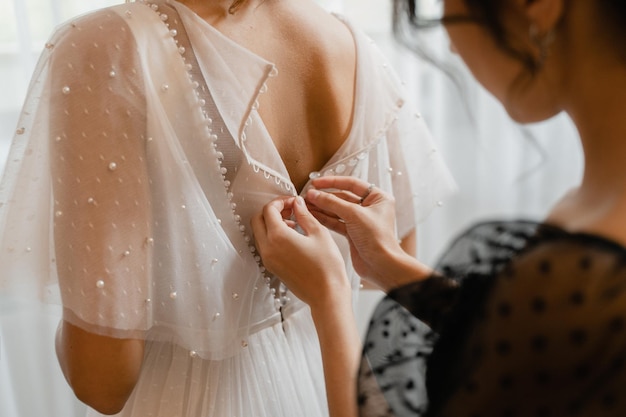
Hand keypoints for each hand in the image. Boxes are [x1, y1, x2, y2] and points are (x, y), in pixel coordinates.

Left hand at [251, 196, 350, 310]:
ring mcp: (268, 260)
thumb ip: (305, 215)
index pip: (269, 210)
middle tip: (290, 209)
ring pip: (259, 233)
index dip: (281, 201)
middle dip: (272, 211)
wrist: (327, 295)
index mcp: (278, 237)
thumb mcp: (319, 234)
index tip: (293, 201)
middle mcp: (268, 248)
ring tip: (293, 223)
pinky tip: (292, 237)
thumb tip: (298, 203)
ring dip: (271, 224)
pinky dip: (273, 236)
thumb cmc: (327, 266)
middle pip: (258, 220)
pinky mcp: (272, 268)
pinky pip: (265, 246)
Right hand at [305, 176, 422, 288]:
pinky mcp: (353, 233)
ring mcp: (361, 221)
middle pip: (343, 197)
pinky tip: (312, 215)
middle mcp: (370, 208)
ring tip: (305, 205)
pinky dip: (324, 218)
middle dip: (325, 197)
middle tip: (307, 196)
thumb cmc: (377, 238)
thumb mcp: (354, 214)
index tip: (316, 183)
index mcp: (377, 198)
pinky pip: (336, 222)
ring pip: (337, 210)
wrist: (381, 266)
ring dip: (322, 207)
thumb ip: (332, 202)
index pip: (351, 184)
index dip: (332, 182)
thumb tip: (314, 194)